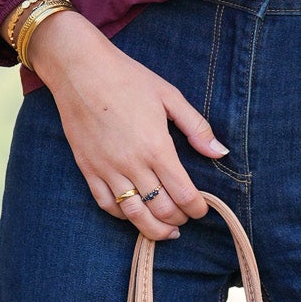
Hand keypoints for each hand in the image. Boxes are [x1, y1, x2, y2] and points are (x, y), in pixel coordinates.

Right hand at [25, 10, 227, 241]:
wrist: (80, 69)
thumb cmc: (127, 78)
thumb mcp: (169, 96)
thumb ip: (197, 127)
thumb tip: (220, 152)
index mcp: (157, 147)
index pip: (184, 193)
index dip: (197, 208)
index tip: (202, 209)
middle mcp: (132, 164)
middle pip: (162, 209)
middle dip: (179, 219)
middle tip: (186, 218)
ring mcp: (107, 169)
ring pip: (135, 215)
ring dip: (154, 229)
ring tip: (166, 232)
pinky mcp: (88, 169)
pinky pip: (107, 205)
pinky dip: (124, 216)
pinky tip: (135, 216)